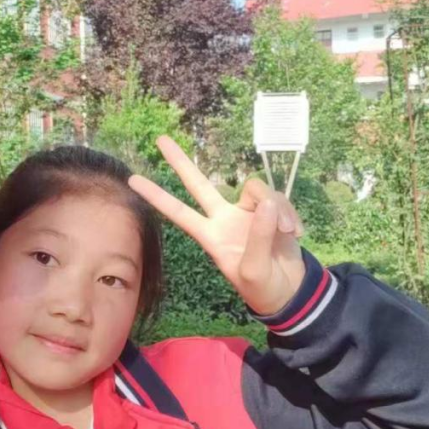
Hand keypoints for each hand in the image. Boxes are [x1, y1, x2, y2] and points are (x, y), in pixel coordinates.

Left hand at [128, 136, 306, 315]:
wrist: (290, 289)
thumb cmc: (263, 286)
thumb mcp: (256, 270)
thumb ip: (259, 237)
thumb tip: (266, 202)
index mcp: (211, 236)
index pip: (179, 212)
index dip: (158, 197)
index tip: (133, 180)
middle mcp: (225, 218)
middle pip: (199, 184)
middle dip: (180, 162)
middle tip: (159, 139)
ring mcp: (248, 211)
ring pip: (256, 189)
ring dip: (276, 208)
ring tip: (287, 232)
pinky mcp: (271, 209)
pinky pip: (279, 199)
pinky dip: (289, 214)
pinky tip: (295, 233)